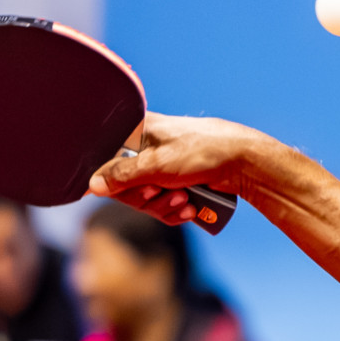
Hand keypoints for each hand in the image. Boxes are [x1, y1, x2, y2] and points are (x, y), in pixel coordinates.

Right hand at [88, 113, 268, 224]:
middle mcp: (149, 148)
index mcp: (139, 131)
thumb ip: (121, 175)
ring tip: (184, 200)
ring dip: (164, 206)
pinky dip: (177, 209)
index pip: (106, 160)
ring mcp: (166, 167)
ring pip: (148, 199)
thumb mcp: (157, 164)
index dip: (115, 181)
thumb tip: (92, 185)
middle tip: (162, 192)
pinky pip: (166, 204)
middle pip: (126, 186)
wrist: (247, 162)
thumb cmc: (205, 151)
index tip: (129, 187)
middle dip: (146, 197)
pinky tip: (190, 208)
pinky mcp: (181, 182)